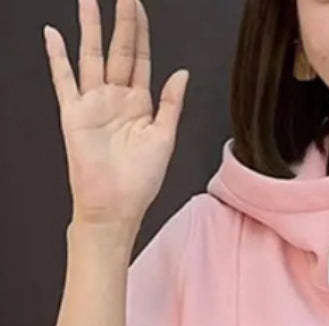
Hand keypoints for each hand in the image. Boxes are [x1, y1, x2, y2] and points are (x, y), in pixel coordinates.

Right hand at [43, 0, 188, 224]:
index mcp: (139, 105)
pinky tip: (53, 34)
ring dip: (90, 29)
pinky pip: (63, 80)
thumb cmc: (140, 182)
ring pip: (91, 57)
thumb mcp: (165, 139)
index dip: (140, 32)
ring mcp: (94, 104)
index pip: (140, 59)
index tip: (138, 6)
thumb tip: (181, 73)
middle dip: (120, 21)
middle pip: (118, 50)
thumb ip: (171, 104)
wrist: (116, 207)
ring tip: (89, 1)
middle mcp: (115, 100)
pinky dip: (57, 57)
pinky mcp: (74, 114)